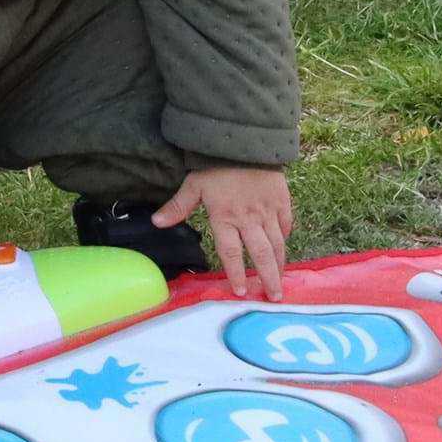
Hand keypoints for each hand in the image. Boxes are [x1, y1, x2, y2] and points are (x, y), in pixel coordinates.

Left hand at [154, 166, 292, 300]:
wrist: (244, 143)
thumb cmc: (215, 167)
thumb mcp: (193, 185)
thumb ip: (177, 207)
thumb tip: (156, 223)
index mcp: (225, 217)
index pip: (230, 252)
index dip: (235, 273)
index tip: (240, 292)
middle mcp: (249, 219)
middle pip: (261, 255)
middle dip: (268, 278)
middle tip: (274, 298)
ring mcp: (268, 211)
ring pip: (277, 244)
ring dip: (280, 264)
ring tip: (282, 282)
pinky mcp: (282, 202)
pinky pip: (286, 225)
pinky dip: (285, 238)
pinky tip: (284, 248)